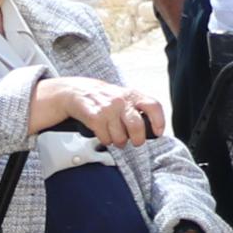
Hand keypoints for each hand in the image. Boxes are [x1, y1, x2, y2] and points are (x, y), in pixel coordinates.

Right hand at [34, 75, 162, 144]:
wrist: (73, 91)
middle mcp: (121, 101)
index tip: (158, 132)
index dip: (158, 121)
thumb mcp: (122, 96)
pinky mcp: (94, 117)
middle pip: (137, 127)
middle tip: (135, 141)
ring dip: (118, 141)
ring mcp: (107, 109)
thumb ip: (136, 108)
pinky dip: (105, 140)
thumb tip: (152, 128)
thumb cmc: (102, 97)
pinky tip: (103, 133)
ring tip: (115, 135)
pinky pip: (106, 138)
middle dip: (137, 140)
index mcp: (132, 95)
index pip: (153, 106)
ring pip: (121, 137)